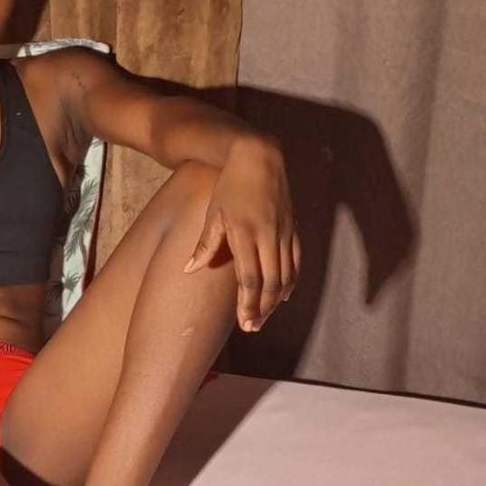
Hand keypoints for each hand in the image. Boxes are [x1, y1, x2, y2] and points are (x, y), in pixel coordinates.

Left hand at [184, 135, 299, 331]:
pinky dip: (291, 281)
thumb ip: (205, 245)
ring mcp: (284, 232)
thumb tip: (188, 270)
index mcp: (246, 233)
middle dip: (262, 308)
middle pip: (270, 282)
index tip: (244, 323)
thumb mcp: (213, 214)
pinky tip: (283, 295)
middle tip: (253, 327)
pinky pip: (296, 261)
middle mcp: (268, 235)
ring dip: (275, 300)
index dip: (248, 304)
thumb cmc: (230, 185)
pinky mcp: (292, 228)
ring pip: (286, 275)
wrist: (259, 157)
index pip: (249, 279)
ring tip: (264, 316)